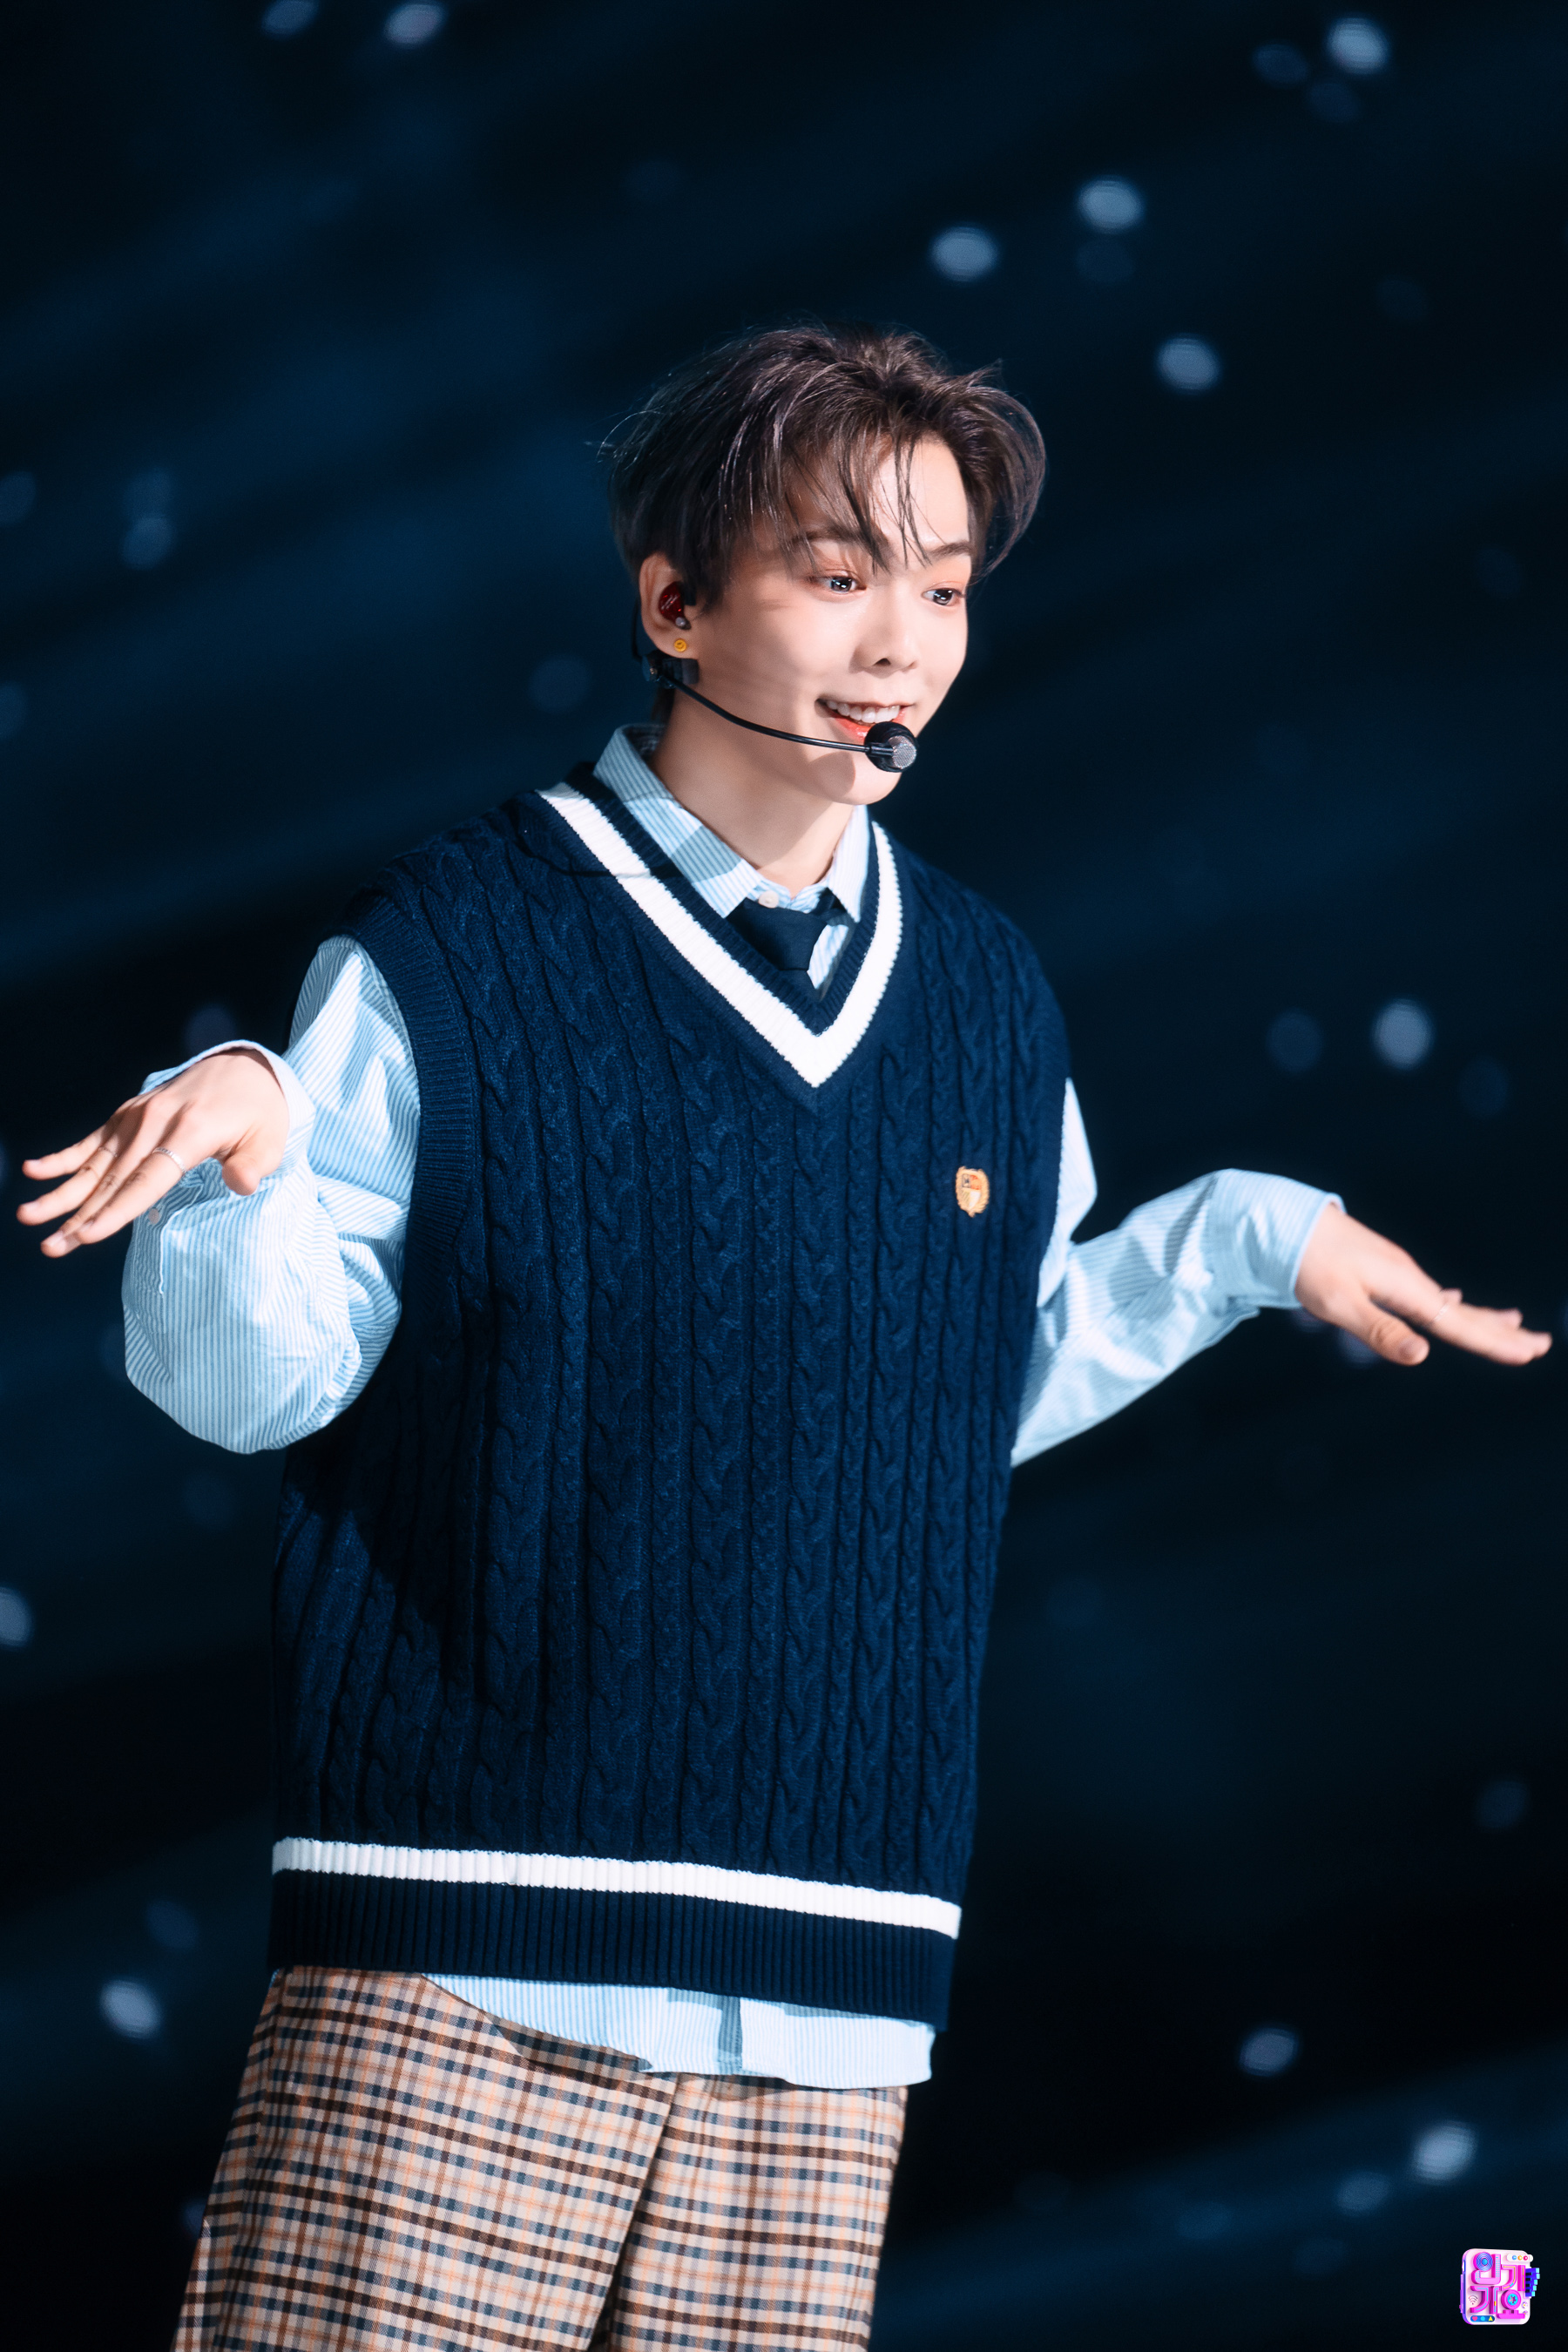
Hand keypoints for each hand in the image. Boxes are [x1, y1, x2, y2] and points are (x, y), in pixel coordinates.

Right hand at [17, 1048, 289, 1257]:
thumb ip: (252, 1166)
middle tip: (50, 1247)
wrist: (246, 1068)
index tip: (87, 1234)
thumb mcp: (270, 1140)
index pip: (147, 1180)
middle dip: (79, 1216)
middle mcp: (157, 1122)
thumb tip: (241, 1185)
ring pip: (95, 1163)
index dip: (117, 1210)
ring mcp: (138, 1117)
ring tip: (29, 1217)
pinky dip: (64, 1156)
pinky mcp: (129, 1113)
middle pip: (113, 1179)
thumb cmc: (260, 1113)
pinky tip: (33, 1170)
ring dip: (62, 1193)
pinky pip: (92, 1140)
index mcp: (192, 1132)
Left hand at [1295, 1201, 1550, 1367]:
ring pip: (1448, 1302)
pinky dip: (1447, 1305)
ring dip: (1480, 1317)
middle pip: (1463, 1312)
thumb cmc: (1306, 1264)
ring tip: (1511, 1323)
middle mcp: (1408, 1277)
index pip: (1458, 1323)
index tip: (1529, 1352)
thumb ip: (1380, 1330)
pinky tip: (1448, 1305)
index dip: (1494, 1341)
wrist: (1282, 1220)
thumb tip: (1422, 1354)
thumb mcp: (1337, 1303)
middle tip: (1540, 1345)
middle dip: (1501, 1331)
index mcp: (1404, 1287)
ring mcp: (1396, 1270)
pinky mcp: (1381, 1267)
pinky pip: (1426, 1293)